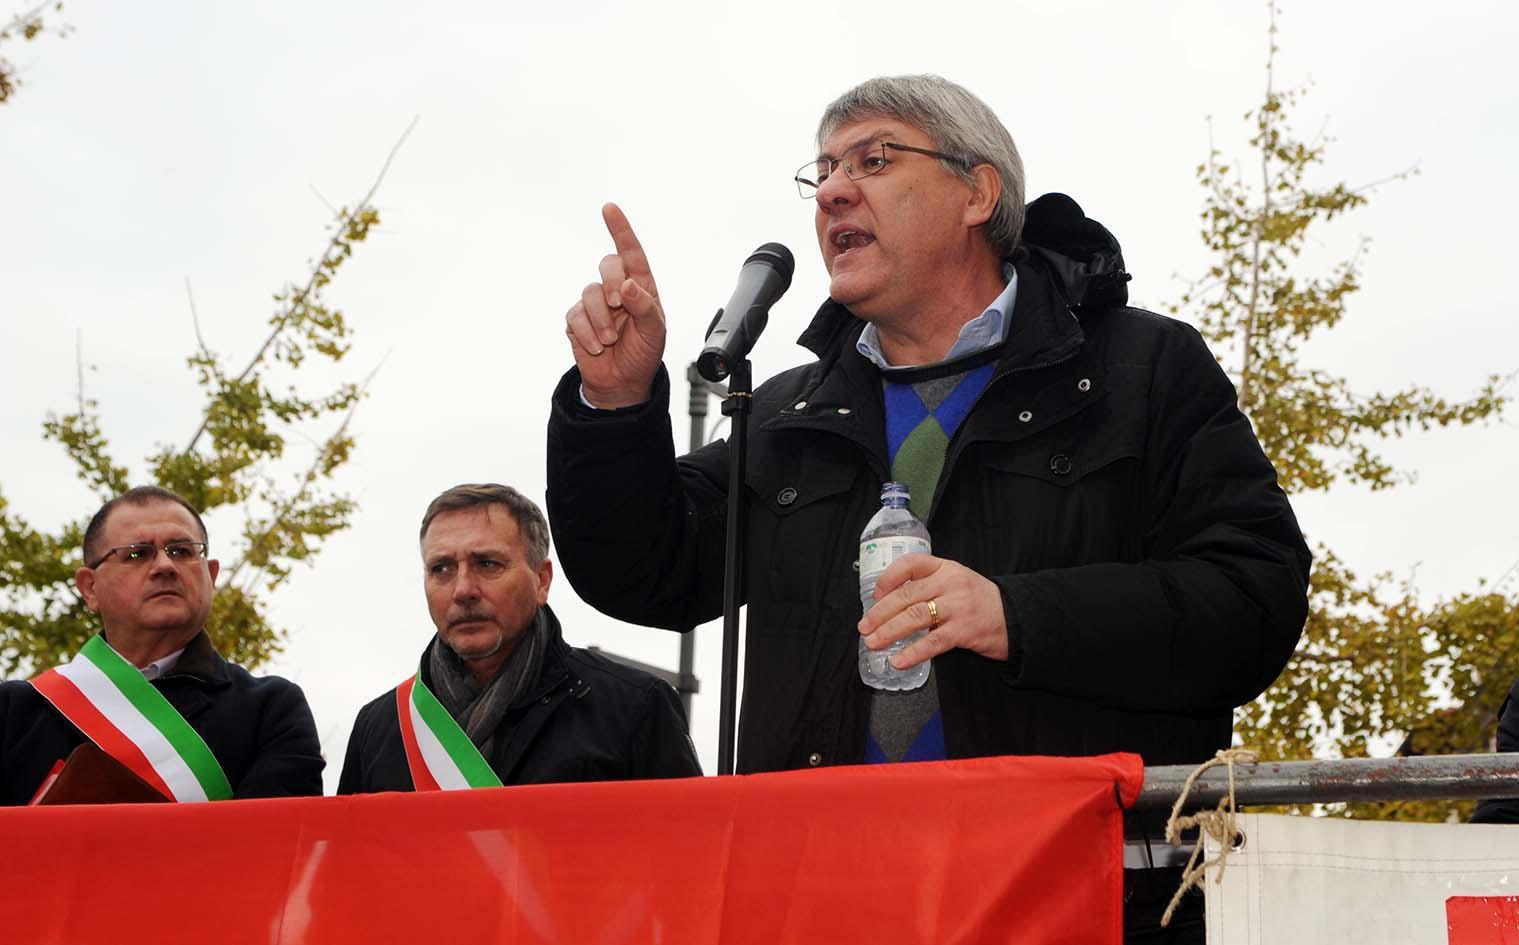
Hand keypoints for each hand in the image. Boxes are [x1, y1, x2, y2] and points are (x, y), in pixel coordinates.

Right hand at [564, 203, 667, 407]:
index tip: (609, 208)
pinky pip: (575, 316)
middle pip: (607, 264)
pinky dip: (586, 333)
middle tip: (620, 303)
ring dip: (601, 319)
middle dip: (612, 281)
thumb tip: (628, 285)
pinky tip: (597, 347)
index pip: (631, 253)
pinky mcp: (577, 320)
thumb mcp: (655, 333)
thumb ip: (645, 307)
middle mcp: (616, 290)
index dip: (620, 229)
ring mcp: (595, 304)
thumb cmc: (644, 354)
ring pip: (589, 292)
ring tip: (610, 340)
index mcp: (641, 287)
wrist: (622, 383)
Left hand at [858, 554, 1008, 668]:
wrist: (1016, 617)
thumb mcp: (956, 582)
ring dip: (889, 631)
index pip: (911, 563)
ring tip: (873, 642)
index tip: (875, 593)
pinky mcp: (964, 630)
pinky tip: (898, 660)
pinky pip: (932, 642)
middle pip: (906, 595)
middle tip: (864, 626)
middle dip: (880, 612)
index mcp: (945, 568)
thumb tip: (890, 604)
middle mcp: (950, 583)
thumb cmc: (980, 601)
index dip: (889, 577)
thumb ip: (928, 586)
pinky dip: (912, 652)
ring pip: (914, 616)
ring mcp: (957, 606)